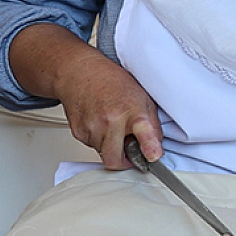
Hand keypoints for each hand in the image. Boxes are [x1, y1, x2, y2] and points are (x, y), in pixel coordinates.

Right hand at [53, 52, 162, 168]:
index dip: (149, 145)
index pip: (143, 131)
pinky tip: (100, 123)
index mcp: (132, 111)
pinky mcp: (78, 132)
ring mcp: (92, 127)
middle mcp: (110, 120)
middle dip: (123, 161)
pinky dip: (98, 140)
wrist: (81, 74)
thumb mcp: (143, 98)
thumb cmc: (113, 83)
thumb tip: (157, 147)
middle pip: (115, 158)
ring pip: (103, 153)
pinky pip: (91, 146)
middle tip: (129, 151)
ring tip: (113, 127)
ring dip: (110, 147)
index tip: (153, 156)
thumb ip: (152, 124)